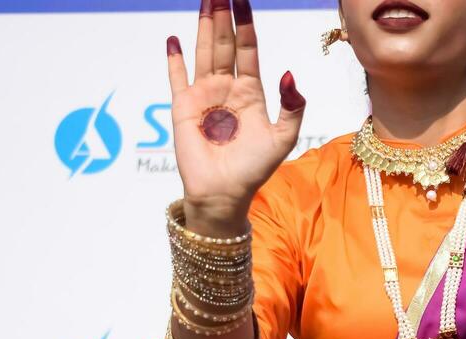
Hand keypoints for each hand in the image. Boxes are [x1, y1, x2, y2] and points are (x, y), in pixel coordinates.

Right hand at [166, 0, 305, 231]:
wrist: (224, 193)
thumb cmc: (254, 169)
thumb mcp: (283, 138)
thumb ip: (292, 107)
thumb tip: (288, 73)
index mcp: (251, 92)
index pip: (249, 48)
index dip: (246, 23)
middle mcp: (227, 88)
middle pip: (225, 43)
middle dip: (223, 15)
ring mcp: (203, 95)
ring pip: (204, 51)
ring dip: (204, 26)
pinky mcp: (183, 106)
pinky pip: (176, 76)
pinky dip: (174, 58)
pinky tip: (173, 38)